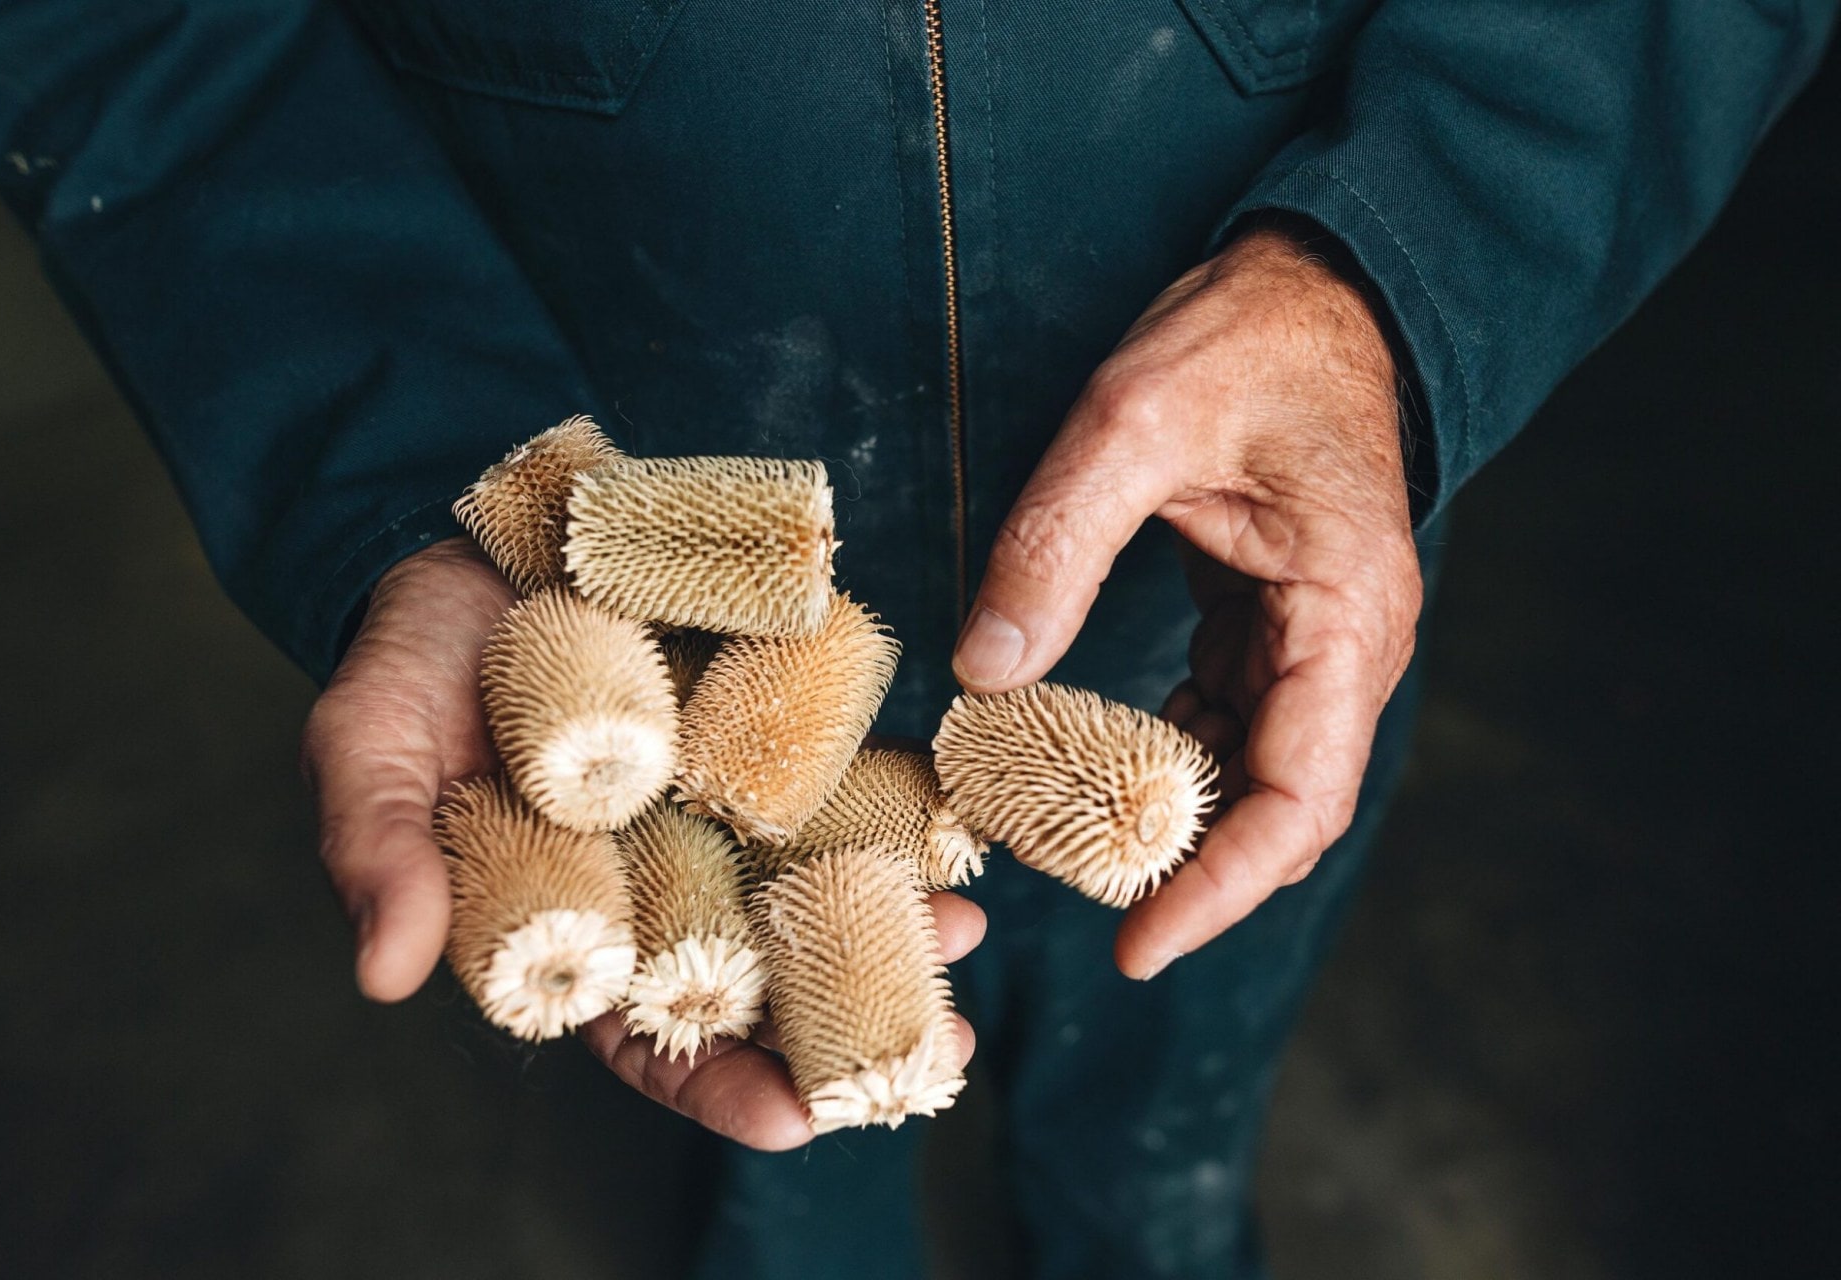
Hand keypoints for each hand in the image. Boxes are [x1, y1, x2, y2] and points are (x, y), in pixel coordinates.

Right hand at [302, 536, 983, 1148]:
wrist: (479, 541)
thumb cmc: (411, 661)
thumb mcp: (367, 745)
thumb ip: (379, 850)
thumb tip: (386, 976)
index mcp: (577, 925)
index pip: (649, 1037)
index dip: (717, 1085)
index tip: (791, 1117)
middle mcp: (667, 881)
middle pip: (766, 983)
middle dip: (851, 1026)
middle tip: (937, 1048)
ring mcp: (726, 808)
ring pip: (820, 891)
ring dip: (900, 923)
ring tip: (964, 929)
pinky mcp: (772, 731)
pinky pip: (849, 783)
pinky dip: (902, 808)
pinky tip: (959, 822)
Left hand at [950, 225, 1421, 978]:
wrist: (1314, 287)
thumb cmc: (1249, 339)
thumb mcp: (1136, 420)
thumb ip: (1057, 545)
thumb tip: (986, 672)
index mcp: (1343, 615)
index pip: (1298, 797)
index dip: (1221, 886)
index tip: (1139, 946)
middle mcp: (1344, 647)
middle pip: (1277, 809)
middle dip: (1189, 872)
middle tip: (1087, 916)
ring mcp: (1311, 639)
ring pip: (1247, 773)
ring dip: (1168, 820)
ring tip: (1066, 850)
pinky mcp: (1272, 622)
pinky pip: (1223, 720)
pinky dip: (1160, 758)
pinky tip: (1086, 769)